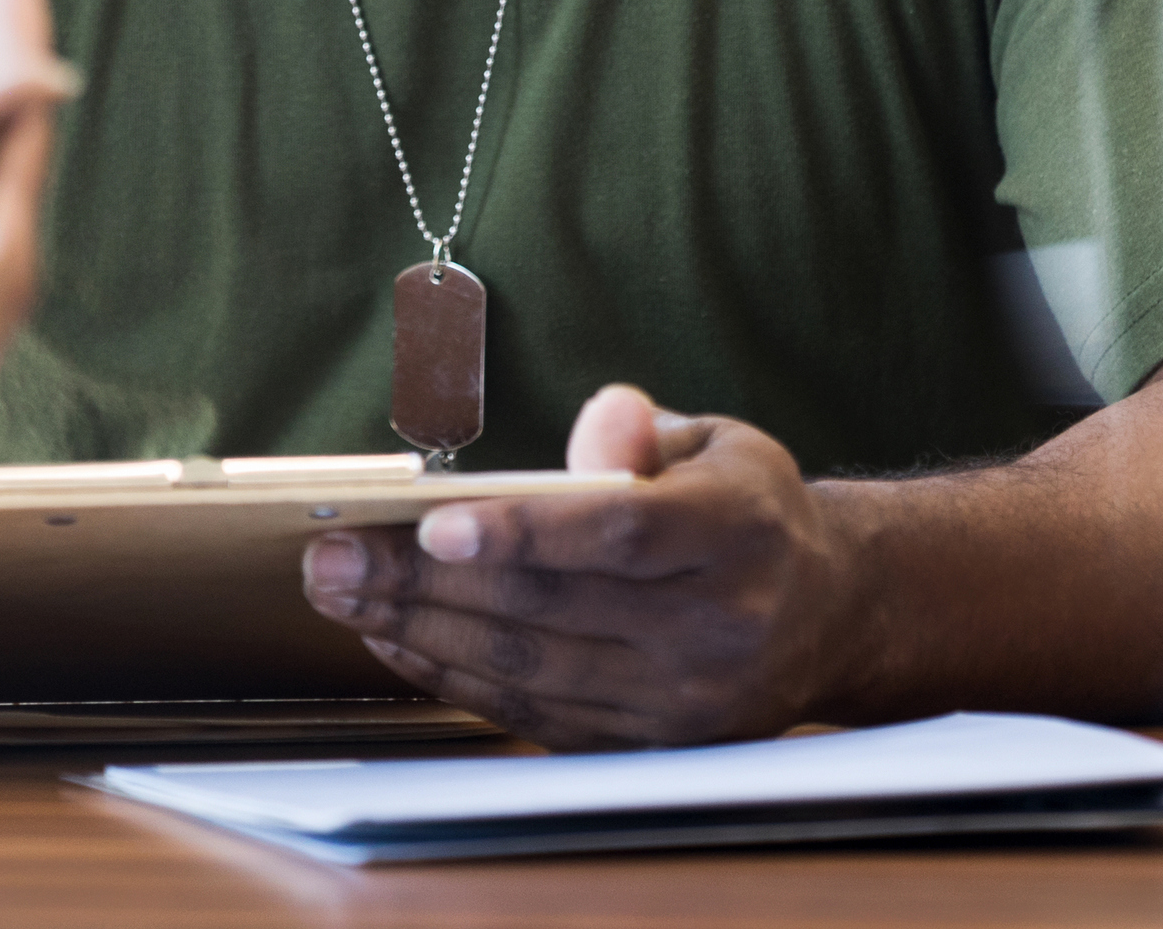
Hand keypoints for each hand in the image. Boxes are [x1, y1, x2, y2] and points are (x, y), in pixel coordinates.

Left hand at [299, 385, 868, 747]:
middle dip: (424, 583)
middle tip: (334, 555)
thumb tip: (603, 419)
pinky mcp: (649, 743)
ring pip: (529, 669)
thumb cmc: (747, 512)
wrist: (828, 614)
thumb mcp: (717, 444)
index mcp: (739, 531)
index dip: (525, 533)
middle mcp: (718, 624)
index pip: (622, 534)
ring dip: (419, 630)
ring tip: (342, 591)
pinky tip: (398, 637)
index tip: (435, 526)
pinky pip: (531, 713)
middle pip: (552, 609)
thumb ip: (645, 433)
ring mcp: (684, 698)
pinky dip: (453, 677)